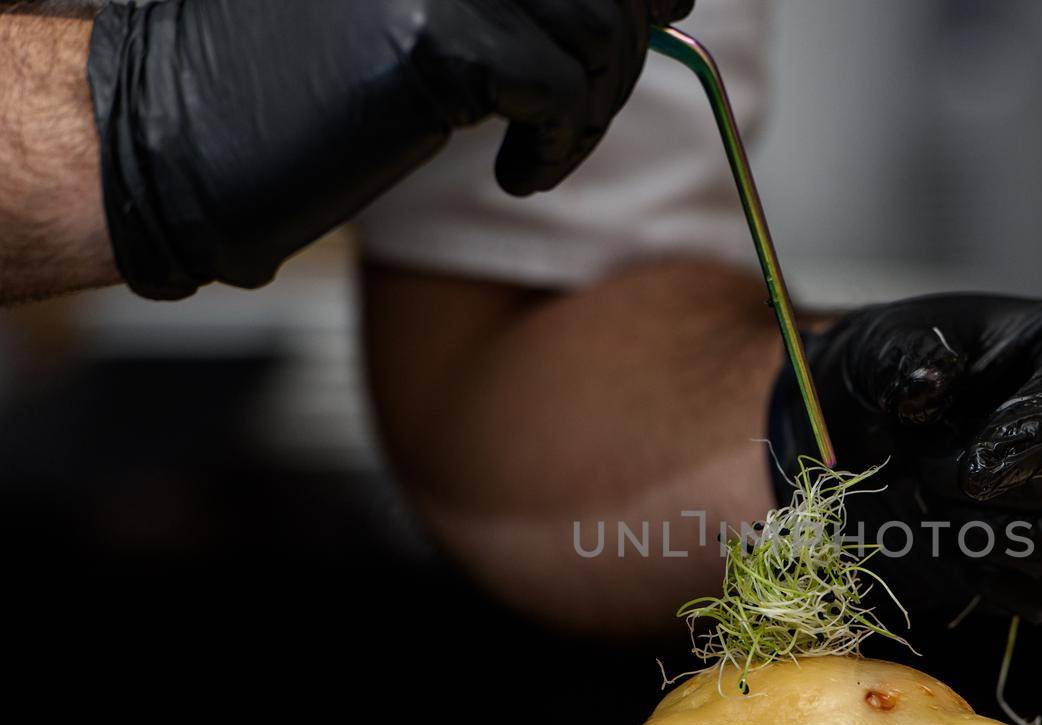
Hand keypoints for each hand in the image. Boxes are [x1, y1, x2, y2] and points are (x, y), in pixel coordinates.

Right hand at [88, 0, 692, 298]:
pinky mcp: (438, 35)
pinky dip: (556, 149)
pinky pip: (562, 94)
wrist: (173, 138)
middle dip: (620, 54)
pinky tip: (512, 175)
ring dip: (588, 112)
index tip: (652, 15)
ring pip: (600, 35)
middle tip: (573, 115)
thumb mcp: (414, 3)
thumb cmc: (288, 78)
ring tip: (535, 152)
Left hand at [771, 295, 1041, 626]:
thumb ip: (904, 356)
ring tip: (941, 510)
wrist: (922, 423)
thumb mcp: (895, 340)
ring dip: (986, 539)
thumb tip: (923, 388)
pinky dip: (1004, 585)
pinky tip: (966, 551)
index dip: (1026, 444)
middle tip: (923, 473)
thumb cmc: (919, 369)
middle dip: (980, 494)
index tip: (972, 475)